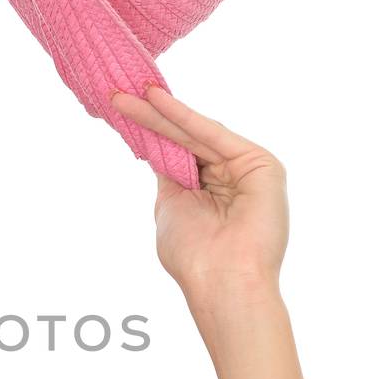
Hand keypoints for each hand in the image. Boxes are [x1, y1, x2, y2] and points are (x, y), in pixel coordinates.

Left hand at [111, 84, 288, 304]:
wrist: (224, 281)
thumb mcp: (171, 205)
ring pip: (195, 133)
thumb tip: (153, 147)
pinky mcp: (261, 163)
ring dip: (158, 113)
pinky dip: (183, 117)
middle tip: (117, 97)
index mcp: (213, 189)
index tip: (121, 113)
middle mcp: (232, 175)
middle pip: (185, 139)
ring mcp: (247, 168)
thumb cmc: (195, 255)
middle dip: (149, 118)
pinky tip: (156, 101)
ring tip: (125, 97)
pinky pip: (213, 134)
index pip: (180, 153)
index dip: (151, 133)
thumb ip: (169, 175)